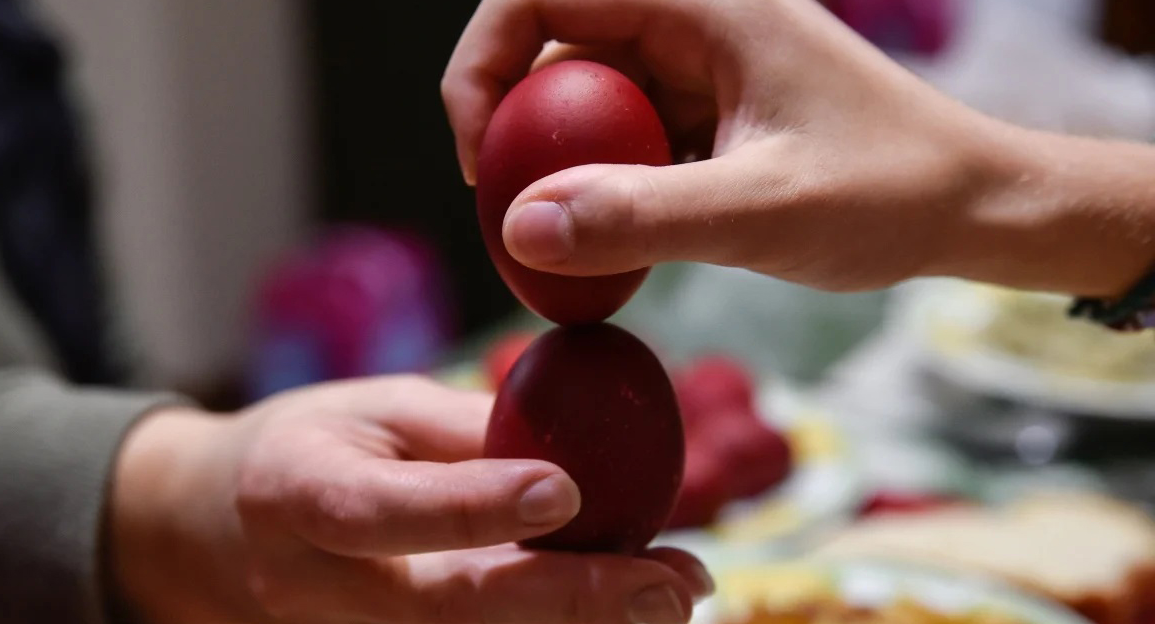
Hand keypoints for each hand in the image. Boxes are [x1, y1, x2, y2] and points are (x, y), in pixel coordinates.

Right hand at [108, 375, 711, 623]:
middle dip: (570, 598)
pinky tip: (620, 605)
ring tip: (673, 593)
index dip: (472, 506)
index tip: (565, 493)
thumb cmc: (305, 445)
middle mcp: (321, 582)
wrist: (212, 528)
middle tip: (675, 584)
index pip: (389, 509)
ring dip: (580, 623)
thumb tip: (575, 456)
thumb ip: (464, 433)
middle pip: (449, 607)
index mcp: (302, 491)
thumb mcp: (373, 406)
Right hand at [443, 0, 1154, 295]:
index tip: (484, 156)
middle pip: (552, 47)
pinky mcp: (706, 114)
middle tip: (510, 215)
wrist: (970, 208)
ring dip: (557, 168)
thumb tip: (522, 229)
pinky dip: (600, 190)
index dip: (486, 62)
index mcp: (702, 3)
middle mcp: (691, 22)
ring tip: (559, 244)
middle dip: (514, 128)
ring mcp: (698, 69)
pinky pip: (623, 139)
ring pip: (584, 101)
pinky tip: (611, 247)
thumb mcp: (763, 210)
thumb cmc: (891, 192)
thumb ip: (643, 218)